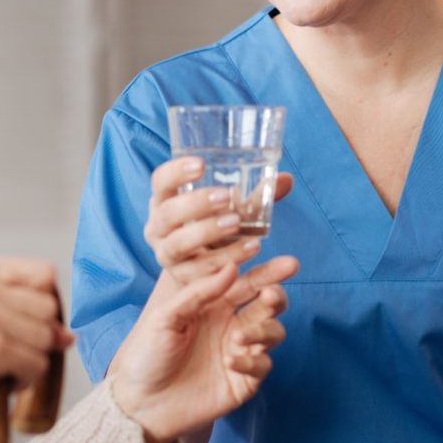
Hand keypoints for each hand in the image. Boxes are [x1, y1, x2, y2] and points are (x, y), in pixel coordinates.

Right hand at [0, 254, 71, 442]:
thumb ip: (22, 312)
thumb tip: (68, 334)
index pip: (45, 274)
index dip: (43, 304)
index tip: (23, 326)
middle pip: (49, 307)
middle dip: (37, 336)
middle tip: (4, 352)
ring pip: (47, 337)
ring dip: (31, 360)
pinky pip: (38, 364)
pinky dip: (26, 381)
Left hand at [108, 243, 298, 442]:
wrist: (141, 402)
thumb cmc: (149, 355)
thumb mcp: (166, 316)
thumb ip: (198, 292)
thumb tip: (231, 267)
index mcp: (213, 304)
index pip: (246, 282)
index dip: (266, 271)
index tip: (284, 261)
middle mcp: (231, 324)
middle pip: (267, 303)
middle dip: (276, 294)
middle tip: (272, 293)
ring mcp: (240, 352)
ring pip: (273, 332)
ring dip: (264, 329)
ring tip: (240, 336)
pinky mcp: (244, 380)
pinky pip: (262, 365)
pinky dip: (251, 361)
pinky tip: (231, 361)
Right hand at [144, 156, 294, 284]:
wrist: (200, 266)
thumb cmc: (213, 225)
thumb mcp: (228, 208)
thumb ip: (252, 196)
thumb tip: (285, 179)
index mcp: (164, 201)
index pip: (160, 181)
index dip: (176, 171)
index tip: (201, 164)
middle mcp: (157, 227)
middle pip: (168, 214)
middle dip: (196, 204)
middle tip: (225, 196)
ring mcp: (166, 254)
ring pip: (179, 244)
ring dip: (208, 233)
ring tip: (238, 224)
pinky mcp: (180, 278)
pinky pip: (199, 271)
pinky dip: (224, 260)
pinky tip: (248, 249)